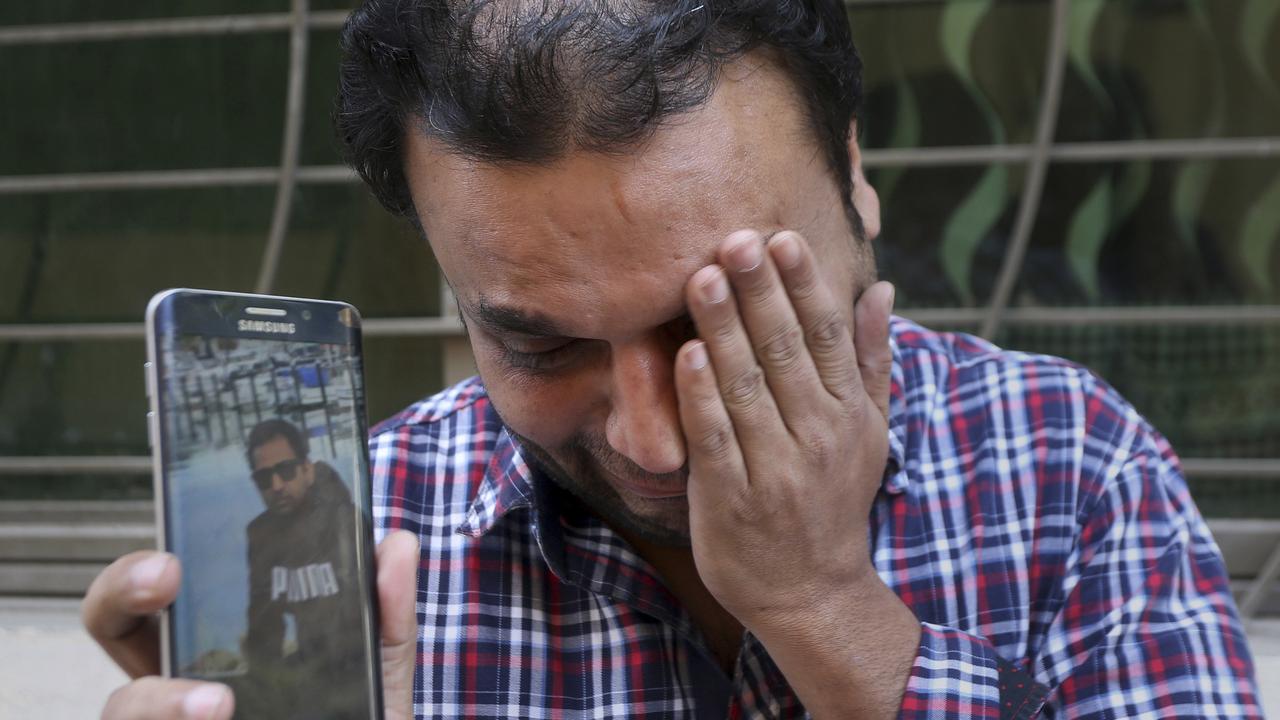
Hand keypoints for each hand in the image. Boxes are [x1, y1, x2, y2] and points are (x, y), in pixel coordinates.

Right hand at [83, 530, 419, 719]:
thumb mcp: (378, 692)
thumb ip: (386, 624)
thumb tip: (397, 545)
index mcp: (220, 654)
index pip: (159, 596)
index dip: (143, 572)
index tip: (172, 562)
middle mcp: (179, 692)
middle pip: (112, 626)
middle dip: (120, 593)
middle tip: (164, 583)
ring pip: (118, 707)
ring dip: (157, 701)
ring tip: (217, 705)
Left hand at [675, 229, 892, 630]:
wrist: (811, 591)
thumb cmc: (833, 498)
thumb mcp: (869, 431)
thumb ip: (871, 359)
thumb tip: (881, 289)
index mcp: (849, 412)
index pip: (828, 335)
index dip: (804, 285)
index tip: (783, 237)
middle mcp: (817, 435)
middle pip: (785, 351)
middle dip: (760, 292)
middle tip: (736, 237)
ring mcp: (774, 468)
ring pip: (746, 386)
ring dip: (724, 329)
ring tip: (703, 276)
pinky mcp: (731, 497)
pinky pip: (714, 437)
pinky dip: (700, 395)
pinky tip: (686, 352)